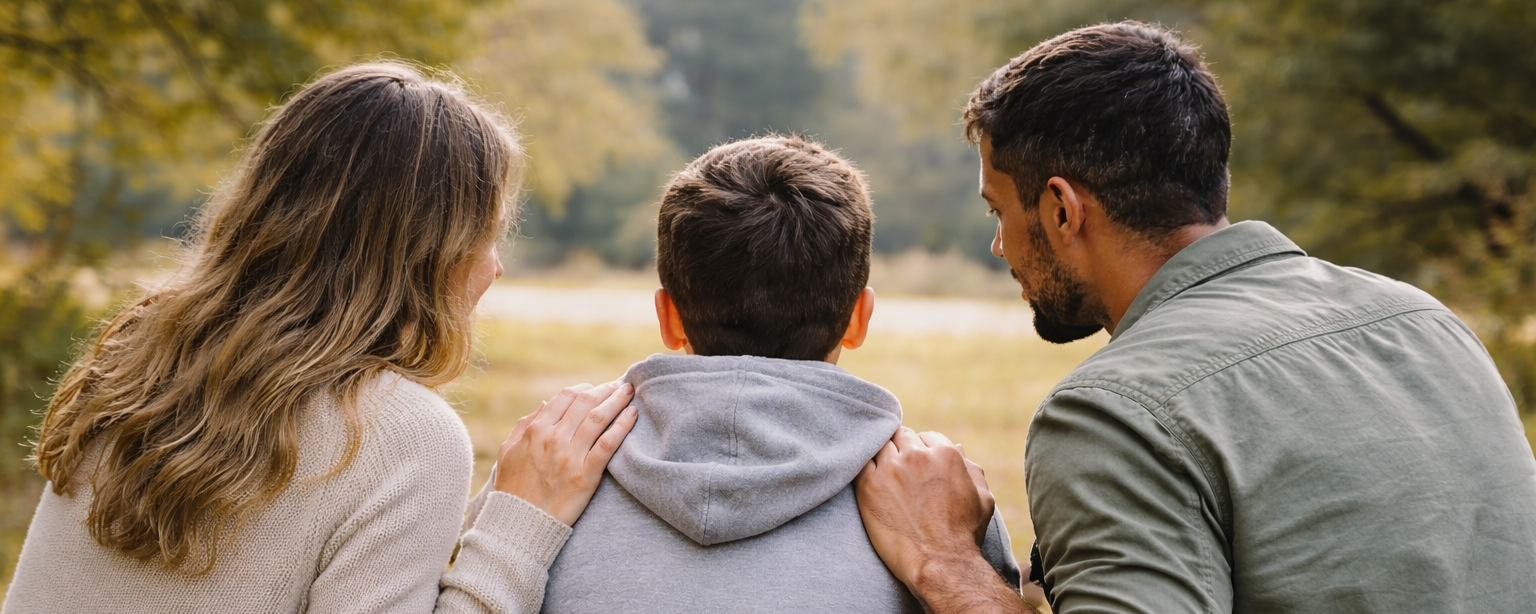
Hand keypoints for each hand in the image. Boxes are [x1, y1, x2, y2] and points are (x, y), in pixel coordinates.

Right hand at [493, 381, 638, 525]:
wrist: (520, 524)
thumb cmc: (513, 489)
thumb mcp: (508, 452)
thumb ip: (524, 425)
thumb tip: (543, 404)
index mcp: (535, 430)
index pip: (565, 396)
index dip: (584, 388)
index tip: (597, 388)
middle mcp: (553, 438)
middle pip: (585, 402)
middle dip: (605, 389)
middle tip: (621, 385)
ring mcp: (570, 456)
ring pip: (599, 418)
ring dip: (617, 400)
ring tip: (630, 392)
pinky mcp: (585, 475)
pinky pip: (608, 444)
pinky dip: (622, 426)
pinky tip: (633, 414)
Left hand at [857, 428, 1024, 612]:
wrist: (938, 563)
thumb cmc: (964, 534)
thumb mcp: (983, 499)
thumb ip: (972, 470)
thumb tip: (958, 447)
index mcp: (946, 454)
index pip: (926, 436)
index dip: (923, 450)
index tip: (918, 465)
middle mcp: (917, 455)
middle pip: (901, 436)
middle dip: (902, 448)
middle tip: (900, 470)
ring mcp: (891, 468)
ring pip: (881, 446)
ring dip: (883, 457)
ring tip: (885, 477)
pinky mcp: (869, 484)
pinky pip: (861, 463)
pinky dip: (865, 467)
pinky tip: (870, 481)